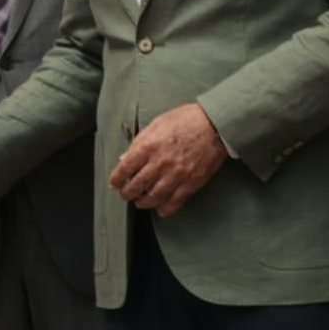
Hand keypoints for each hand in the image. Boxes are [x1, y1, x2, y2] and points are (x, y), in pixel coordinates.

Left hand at [109, 103, 226, 217]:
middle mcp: (161, 162)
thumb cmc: (184, 120)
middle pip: (137, 185)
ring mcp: (177, 174)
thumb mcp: (155, 124)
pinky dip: (165, 208)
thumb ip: (139, 142)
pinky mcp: (192, 182)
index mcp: (148, 145)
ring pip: (154, 196)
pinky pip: (176, 201)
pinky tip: (159, 209)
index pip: (125, 168)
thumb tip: (125, 158)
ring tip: (139, 202)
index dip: (116, 179)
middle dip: (127, 193)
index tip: (114, 183)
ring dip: (143, 203)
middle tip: (125, 195)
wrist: (214, 125)